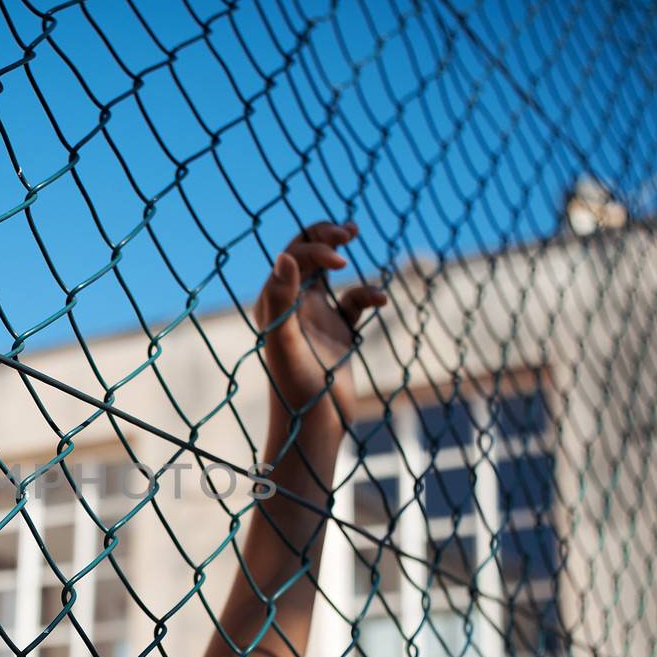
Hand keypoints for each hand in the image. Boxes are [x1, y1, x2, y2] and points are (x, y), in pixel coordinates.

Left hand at [252, 221, 385, 434]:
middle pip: (305, 254)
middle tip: (348, 230)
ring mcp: (318, 318)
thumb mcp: (285, 341)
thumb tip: (283, 255)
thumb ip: (281, 299)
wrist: (315, 425)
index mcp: (276, 303)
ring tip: (351, 231)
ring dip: (338, 251)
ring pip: (328, 272)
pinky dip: (368, 293)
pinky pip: (355, 302)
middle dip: (324, 235)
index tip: (340, 262)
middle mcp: (294, 306)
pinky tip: (381, 300)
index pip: (293, 257)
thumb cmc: (294, 387)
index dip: (317, 249)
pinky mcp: (340, 333)